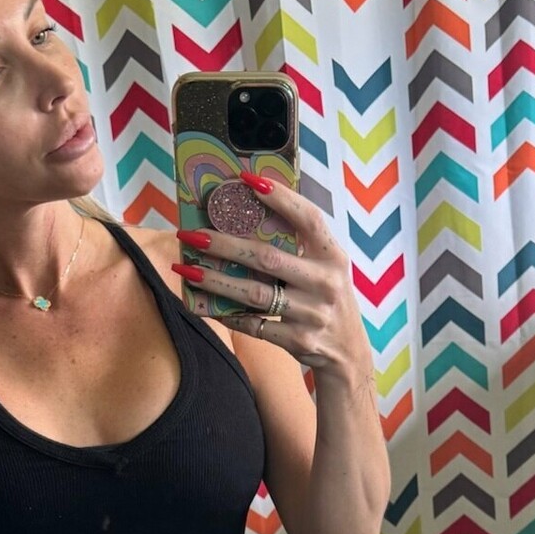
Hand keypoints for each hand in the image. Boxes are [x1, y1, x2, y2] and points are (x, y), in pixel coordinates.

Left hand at [173, 176, 372, 381]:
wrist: (348, 353)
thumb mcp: (327, 269)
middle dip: (224, 244)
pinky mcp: (298, 340)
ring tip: (186, 268)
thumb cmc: (327, 300)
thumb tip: (248, 214)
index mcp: (333, 257)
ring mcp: (312, 314)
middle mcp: (326, 283)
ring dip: (215, 280)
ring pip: (254, 294)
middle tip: (191, 233)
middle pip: (267, 258)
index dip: (280, 198)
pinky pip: (253, 325)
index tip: (247, 180)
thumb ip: (300, 246)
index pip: (308, 219)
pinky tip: (202, 304)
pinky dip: (226, 314)